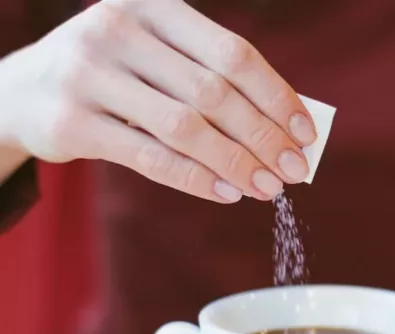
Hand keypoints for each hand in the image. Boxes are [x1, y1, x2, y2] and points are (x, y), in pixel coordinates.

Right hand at [0, 0, 315, 201]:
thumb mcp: (159, 59)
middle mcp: (119, 30)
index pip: (234, 54)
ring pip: (185, 128)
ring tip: (267, 188)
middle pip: (214, 93)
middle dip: (264, 137)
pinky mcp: (71, 121)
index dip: (277, 97)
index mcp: (153, 5)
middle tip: (294, 171)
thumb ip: (211, 81)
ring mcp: (89, 73)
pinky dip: (195, 179)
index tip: (306, 134)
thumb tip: (283, 128)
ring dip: (236, 164)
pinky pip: (150, 158)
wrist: (25, 90)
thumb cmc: (117, 75)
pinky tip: (227, 193)